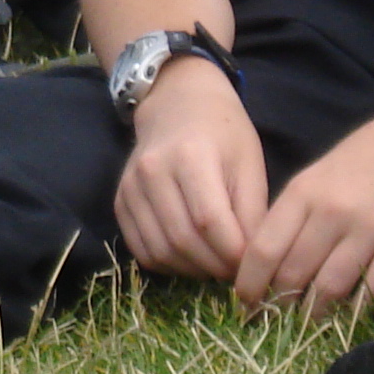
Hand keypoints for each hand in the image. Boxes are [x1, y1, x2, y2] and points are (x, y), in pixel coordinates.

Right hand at [112, 63, 266, 280]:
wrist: (176, 103)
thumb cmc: (223, 132)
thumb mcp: (249, 164)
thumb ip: (253, 213)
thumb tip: (253, 261)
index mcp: (189, 157)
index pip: (209, 221)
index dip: (234, 253)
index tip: (253, 263)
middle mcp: (151, 172)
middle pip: (182, 239)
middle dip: (216, 266)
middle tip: (238, 271)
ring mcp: (130, 187)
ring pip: (160, 250)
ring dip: (193, 270)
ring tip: (216, 265)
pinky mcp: (120, 201)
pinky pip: (140, 248)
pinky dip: (168, 264)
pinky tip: (190, 258)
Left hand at [234, 118, 373, 316]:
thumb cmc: (355, 160)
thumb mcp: (310, 179)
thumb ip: (287, 217)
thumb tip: (260, 263)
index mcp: (303, 193)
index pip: (265, 249)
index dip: (249, 281)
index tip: (243, 300)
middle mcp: (333, 213)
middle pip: (295, 273)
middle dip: (278, 302)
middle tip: (271, 316)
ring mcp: (369, 230)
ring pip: (331, 287)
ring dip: (315, 310)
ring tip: (306, 319)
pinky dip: (360, 304)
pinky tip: (350, 308)